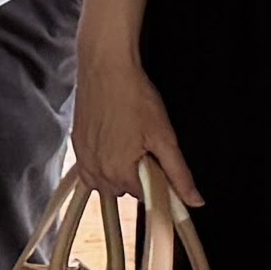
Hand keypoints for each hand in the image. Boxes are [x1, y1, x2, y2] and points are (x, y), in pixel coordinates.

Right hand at [72, 45, 201, 207]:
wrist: (106, 68)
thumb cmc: (135, 97)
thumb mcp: (164, 137)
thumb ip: (178, 174)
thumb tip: (195, 201)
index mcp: (119, 173)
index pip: (144, 196)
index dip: (155, 179)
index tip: (158, 160)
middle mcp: (96, 171)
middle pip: (123, 190)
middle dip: (135, 175)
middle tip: (144, 147)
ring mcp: (83, 158)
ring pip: (103, 182)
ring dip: (116, 172)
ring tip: (127, 143)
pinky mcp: (75, 144)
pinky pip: (89, 168)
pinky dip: (101, 163)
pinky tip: (111, 142)